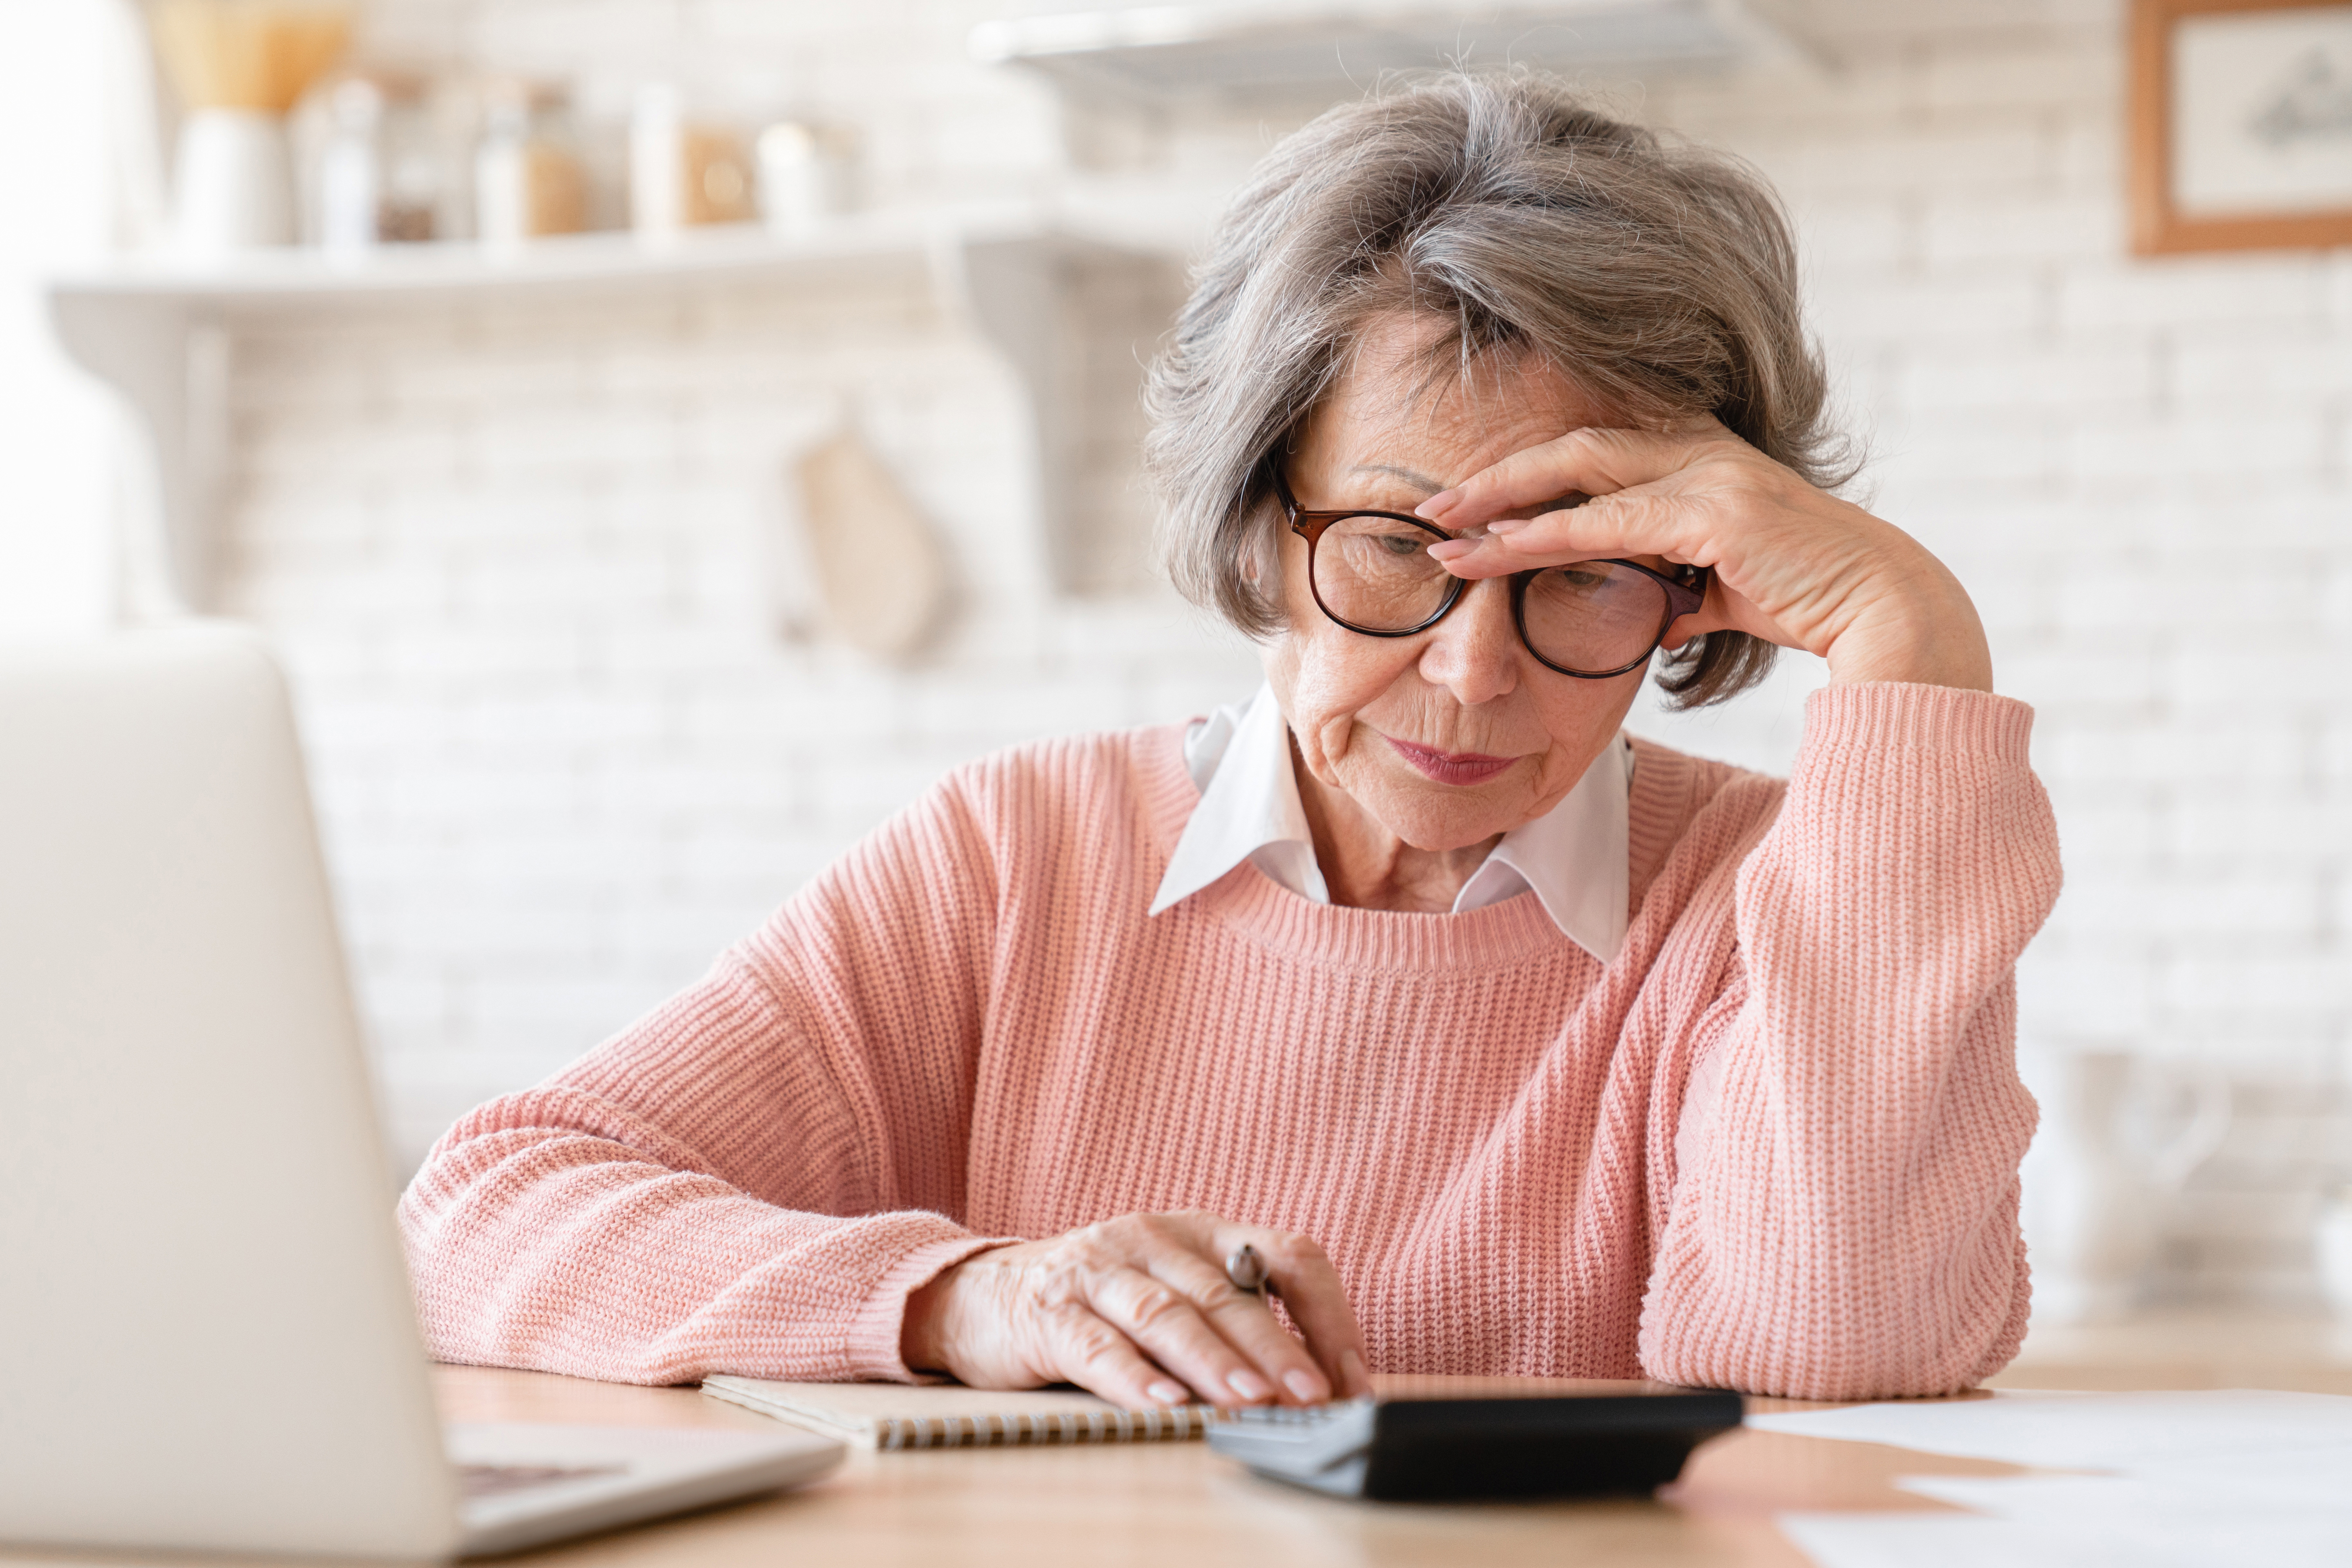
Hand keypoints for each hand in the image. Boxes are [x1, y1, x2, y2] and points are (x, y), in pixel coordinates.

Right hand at [900, 1211, 1371, 1408]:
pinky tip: (1167, 1407)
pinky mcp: (1049, 1311)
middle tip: (1313, 1397)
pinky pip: (1099, 1346)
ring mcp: (1097, 1270)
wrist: (981, 1294)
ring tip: (1251, 1402)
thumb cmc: (1099, 1302)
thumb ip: (1234, 1319)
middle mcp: (1153, 1238)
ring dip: (1214, 1363)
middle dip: (1276, 1348)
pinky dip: (1136, 1379)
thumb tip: (1319, 1384)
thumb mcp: (1173, 1290)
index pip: (1286, 1255)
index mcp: (1200, 1231)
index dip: (1327, 1314)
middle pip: (1227, 1293)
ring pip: (1167, 1315)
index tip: (1352, 1376)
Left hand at [1416, 420, 1992, 691]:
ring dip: (1504, 505)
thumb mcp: (1730, 593)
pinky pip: (1609, 523)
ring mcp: (1708, 476)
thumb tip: (1662, 620)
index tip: (1472, 505)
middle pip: (1575, 446)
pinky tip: (1499, 553)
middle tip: (1433, 508)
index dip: (1531, 473)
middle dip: (1499, 476)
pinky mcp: (1713, 514)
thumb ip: (1689, 595)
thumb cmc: (1809, 600)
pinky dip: (1548, 537)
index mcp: (1702, 461)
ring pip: (1581, 476)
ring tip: (1442, 532)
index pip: (1597, 452)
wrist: (1886, 610)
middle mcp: (1702, 452)